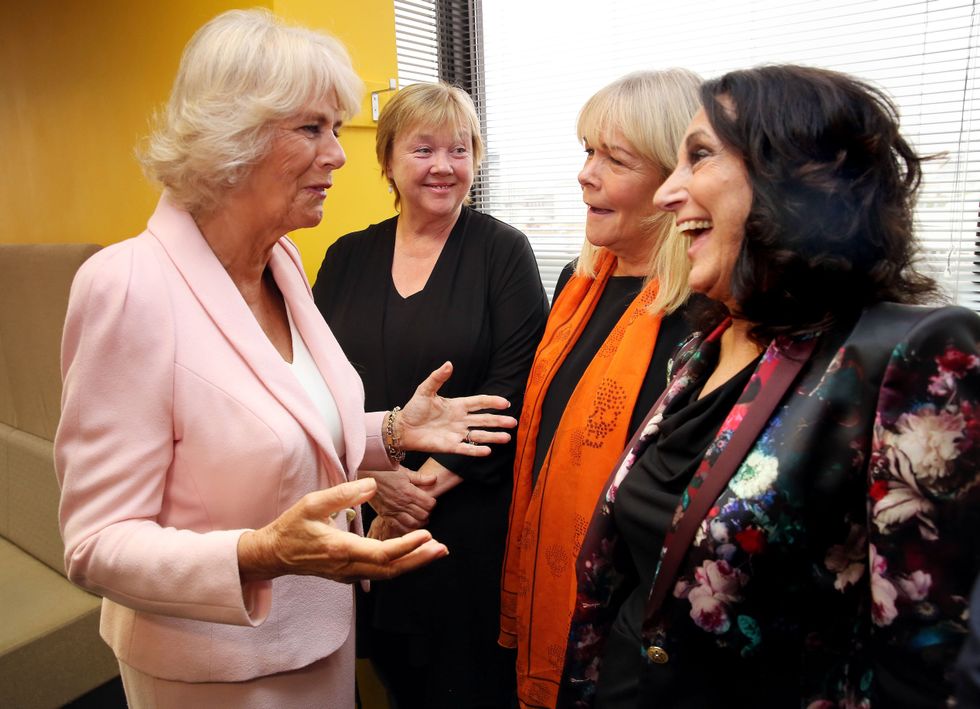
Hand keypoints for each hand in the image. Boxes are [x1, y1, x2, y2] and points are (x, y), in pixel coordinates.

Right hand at [238, 478, 447, 582]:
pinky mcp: (348, 575)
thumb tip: (372, 485)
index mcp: (341, 549)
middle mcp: (348, 566)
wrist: (274, 554)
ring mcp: (348, 574)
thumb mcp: (313, 503)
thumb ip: (344, 493)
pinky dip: (399, 565)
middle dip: (420, 560)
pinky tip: (411, 555)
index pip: (382, 553)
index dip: (408, 546)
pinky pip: (379, 573)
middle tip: (443, 548)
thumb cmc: (292, 527)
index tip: (427, 535)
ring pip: (387, 574)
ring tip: (435, 552)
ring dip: (413, 564)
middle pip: (391, 569)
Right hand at [362, 466, 436, 530]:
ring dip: (419, 522)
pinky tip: (409, 524)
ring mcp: (393, 511)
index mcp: (408, 491)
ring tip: (420, 517)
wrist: (366, 475)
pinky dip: (406, 528)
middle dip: (427, 512)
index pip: (429, 504)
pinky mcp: (385, 516)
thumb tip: (434, 479)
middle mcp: (402, 503)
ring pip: (413, 523)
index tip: (430, 500)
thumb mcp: (404, 471)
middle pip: (423, 515)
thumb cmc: (384, 471)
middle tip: (425, 508)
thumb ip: (421, 478)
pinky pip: (399, 527)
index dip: (432, 502)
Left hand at [397, 361, 516, 455]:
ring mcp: (457, 433)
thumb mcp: (425, 390)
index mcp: (457, 405)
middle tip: (514, 422)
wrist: (402, 428)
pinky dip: (476, 450)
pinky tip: (488, 450)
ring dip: (493, 436)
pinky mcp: (450, 446)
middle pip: (484, 420)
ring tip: (507, 437)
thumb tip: (449, 364)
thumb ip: (438, 378)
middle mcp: (460, 420)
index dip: (492, 402)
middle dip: (499, 421)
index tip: (505, 403)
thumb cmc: (414, 409)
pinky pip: (466, 448)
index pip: (479, 403)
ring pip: (479, 435)